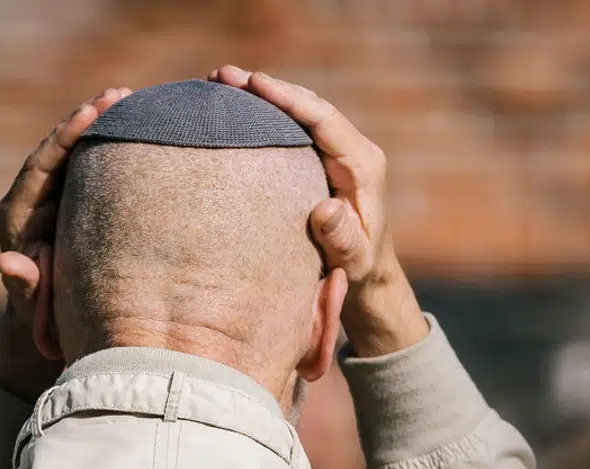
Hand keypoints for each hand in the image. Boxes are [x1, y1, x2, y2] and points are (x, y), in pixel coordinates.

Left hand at [0, 87, 131, 399]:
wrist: (41, 334)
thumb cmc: (36, 324)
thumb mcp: (30, 306)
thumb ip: (22, 283)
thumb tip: (6, 262)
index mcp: (16, 218)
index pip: (39, 167)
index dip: (64, 137)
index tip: (90, 112)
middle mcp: (31, 202)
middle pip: (57, 150)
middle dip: (86, 120)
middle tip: (119, 94)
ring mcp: (52, 202)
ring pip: (74, 155)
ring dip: (100, 127)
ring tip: (130, 100)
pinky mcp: (70, 206)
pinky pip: (88, 171)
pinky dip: (109, 150)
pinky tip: (137, 131)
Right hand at [208, 66, 425, 356]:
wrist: (368, 273)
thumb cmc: (359, 270)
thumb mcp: (353, 261)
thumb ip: (342, 238)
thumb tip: (325, 209)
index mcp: (362, 165)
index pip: (323, 119)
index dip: (287, 98)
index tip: (254, 83)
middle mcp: (352, 150)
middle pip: (309, 105)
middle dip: (267, 87)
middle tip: (223, 75)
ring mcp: (338, 152)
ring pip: (300, 111)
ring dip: (263, 96)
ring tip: (221, 83)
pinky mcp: (324, 159)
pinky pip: (295, 127)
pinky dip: (266, 114)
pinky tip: (236, 109)